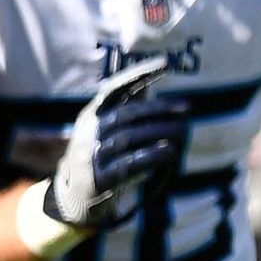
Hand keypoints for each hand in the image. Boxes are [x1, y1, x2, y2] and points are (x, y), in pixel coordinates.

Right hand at [41, 58, 189, 232]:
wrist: (74, 197)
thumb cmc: (100, 156)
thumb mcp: (105, 129)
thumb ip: (124, 109)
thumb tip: (148, 84)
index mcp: (91, 114)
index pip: (116, 88)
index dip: (139, 74)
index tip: (166, 64)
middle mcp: (88, 132)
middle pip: (126, 114)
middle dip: (158, 109)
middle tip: (186, 108)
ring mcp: (90, 156)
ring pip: (128, 138)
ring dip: (158, 132)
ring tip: (182, 130)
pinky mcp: (98, 178)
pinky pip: (127, 164)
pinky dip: (149, 156)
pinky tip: (169, 151)